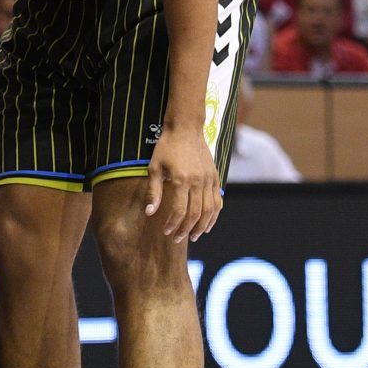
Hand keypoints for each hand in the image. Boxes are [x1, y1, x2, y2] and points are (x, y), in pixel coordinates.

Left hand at [145, 122, 221, 244]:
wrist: (186, 128)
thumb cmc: (166, 147)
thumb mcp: (154, 167)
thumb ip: (153, 191)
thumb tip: (149, 213)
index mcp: (182, 179)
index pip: (179, 210)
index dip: (173, 224)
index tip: (166, 231)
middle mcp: (198, 181)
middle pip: (195, 213)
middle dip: (186, 230)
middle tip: (177, 238)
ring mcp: (209, 179)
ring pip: (209, 210)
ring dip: (202, 226)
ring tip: (194, 236)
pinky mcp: (215, 177)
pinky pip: (218, 201)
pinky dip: (214, 216)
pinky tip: (208, 225)